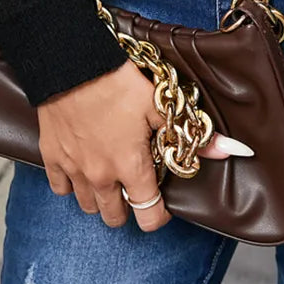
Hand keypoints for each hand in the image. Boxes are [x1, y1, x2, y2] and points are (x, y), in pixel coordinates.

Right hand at [37, 58, 252, 231]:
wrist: (72, 65)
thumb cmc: (118, 83)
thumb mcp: (161, 106)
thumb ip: (193, 135)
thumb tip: (231, 150)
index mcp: (131, 167)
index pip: (148, 216)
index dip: (158, 215)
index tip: (162, 203)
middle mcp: (101, 177)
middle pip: (114, 218)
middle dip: (128, 207)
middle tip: (135, 185)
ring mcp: (73, 170)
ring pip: (87, 206)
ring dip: (100, 196)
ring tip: (110, 175)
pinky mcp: (51, 158)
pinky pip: (60, 188)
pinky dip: (71, 183)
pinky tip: (83, 165)